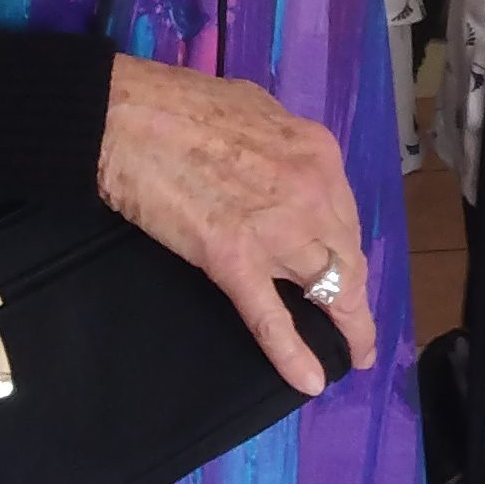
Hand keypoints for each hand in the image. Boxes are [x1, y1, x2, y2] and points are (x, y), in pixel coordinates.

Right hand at [97, 55, 372, 397]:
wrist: (127, 115)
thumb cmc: (180, 104)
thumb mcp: (256, 109)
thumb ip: (280, 144)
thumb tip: (281, 162)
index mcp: (318, 153)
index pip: (345, 216)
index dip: (346, 250)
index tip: (347, 270)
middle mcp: (312, 192)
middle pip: (346, 257)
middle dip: (355, 293)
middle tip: (357, 325)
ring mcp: (276, 228)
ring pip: (326, 288)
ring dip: (345, 324)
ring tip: (353, 351)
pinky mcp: (233, 258)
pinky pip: (270, 316)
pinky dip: (292, 353)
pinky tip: (309, 379)